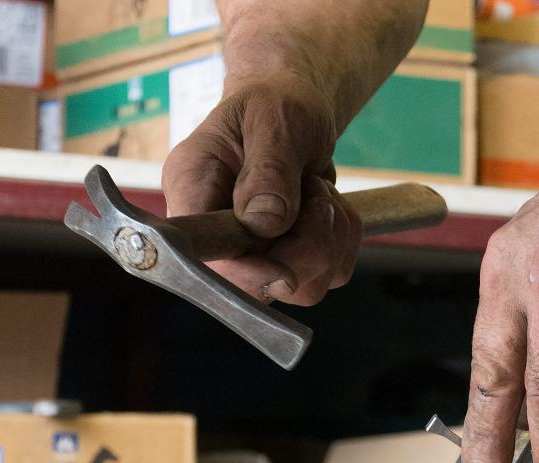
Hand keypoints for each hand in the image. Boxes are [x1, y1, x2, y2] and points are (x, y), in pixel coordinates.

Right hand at [162, 74, 362, 304]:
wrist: (294, 104)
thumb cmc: (276, 101)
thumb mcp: (274, 118)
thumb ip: (269, 168)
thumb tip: (263, 223)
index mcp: (193, 190)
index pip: (205, 256)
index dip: (245, 274)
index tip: (285, 272)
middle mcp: (218, 230)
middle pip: (262, 283)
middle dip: (307, 245)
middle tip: (314, 191)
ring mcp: (256, 252)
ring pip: (305, 285)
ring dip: (330, 237)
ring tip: (318, 189)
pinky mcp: (292, 258)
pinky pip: (332, 273)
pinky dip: (345, 238)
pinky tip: (329, 201)